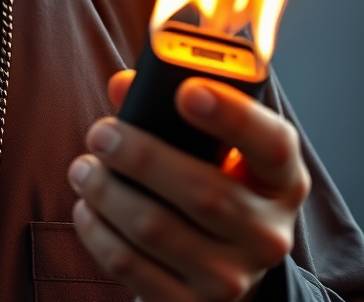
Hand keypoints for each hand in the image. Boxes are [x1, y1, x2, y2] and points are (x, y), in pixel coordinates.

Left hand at [67, 70, 310, 301]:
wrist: (224, 269)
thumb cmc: (208, 185)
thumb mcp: (211, 149)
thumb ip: (168, 108)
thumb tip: (123, 86)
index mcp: (280, 181)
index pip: (273, 145)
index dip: (233, 115)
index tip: (186, 91)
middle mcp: (267, 234)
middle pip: (204, 192)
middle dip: (140, 156)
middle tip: (100, 134)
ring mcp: (233, 278)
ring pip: (156, 229)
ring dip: (106, 191)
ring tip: (83, 169)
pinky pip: (132, 267)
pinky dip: (98, 232)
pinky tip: (87, 208)